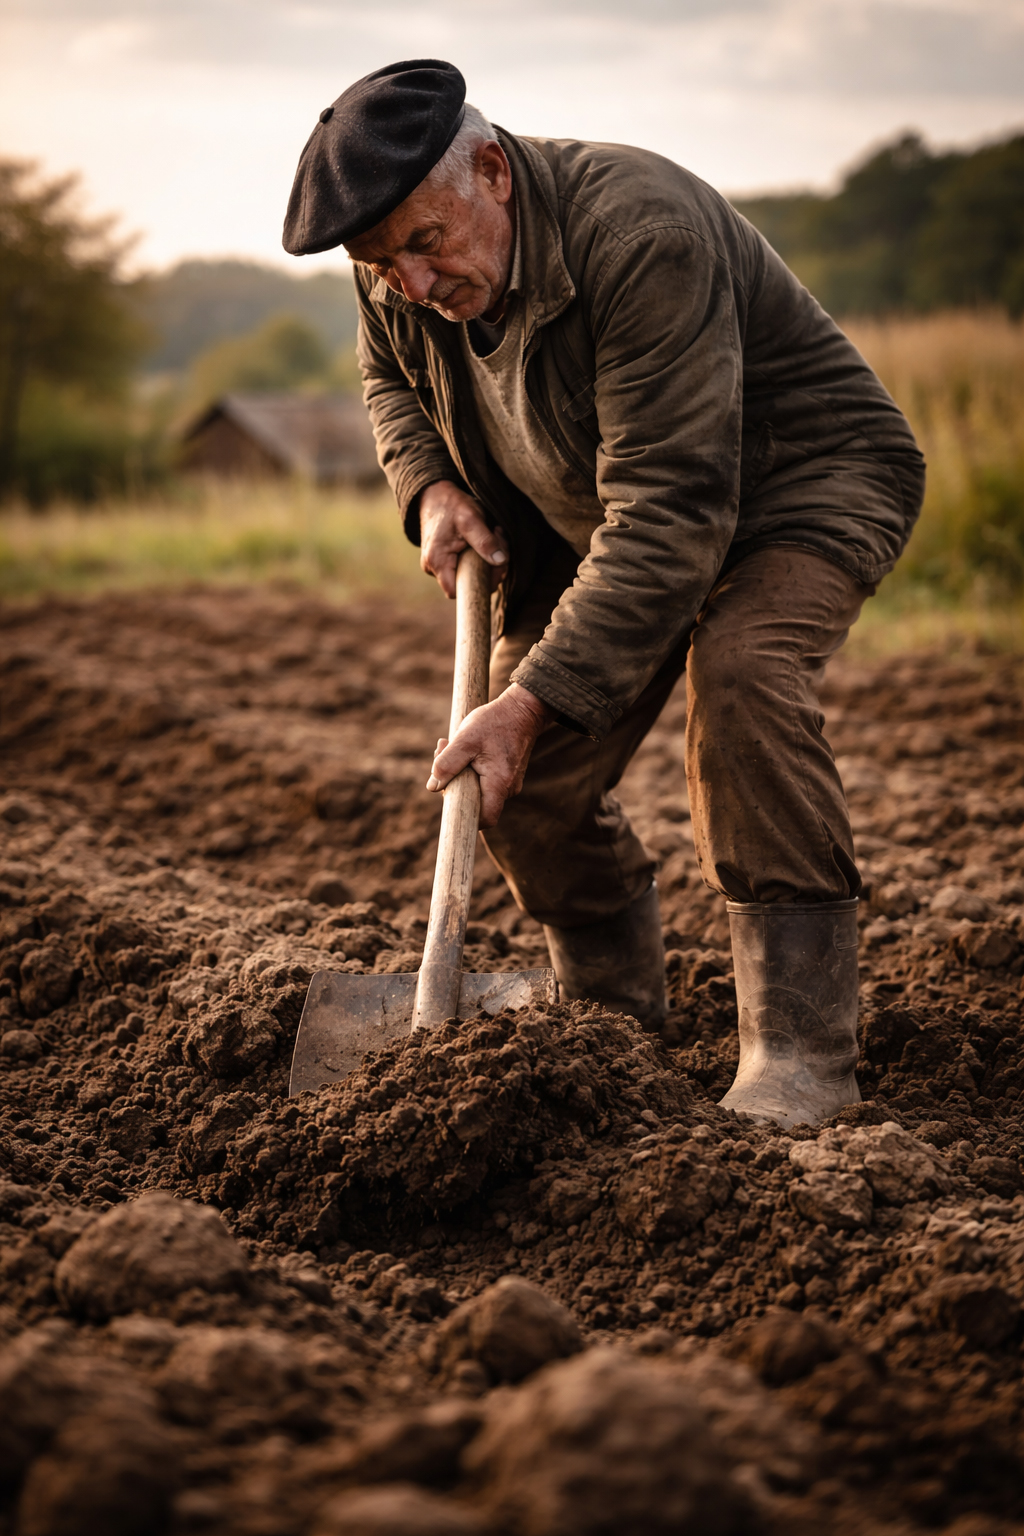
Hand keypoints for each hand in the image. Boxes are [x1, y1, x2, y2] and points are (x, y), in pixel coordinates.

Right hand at [419, 479, 507, 598]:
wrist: (435, 494)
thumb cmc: (451, 504)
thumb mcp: (470, 518)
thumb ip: (485, 540)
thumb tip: (500, 561)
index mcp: (437, 561)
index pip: (456, 592)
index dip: (478, 585)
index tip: (495, 567)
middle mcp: (433, 567)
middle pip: (466, 583)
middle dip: (489, 568)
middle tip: (500, 544)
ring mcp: (437, 565)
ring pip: (469, 574)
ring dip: (487, 560)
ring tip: (493, 536)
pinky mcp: (444, 560)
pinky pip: (466, 566)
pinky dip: (480, 556)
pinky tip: (486, 540)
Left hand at [426, 684, 553, 827]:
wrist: (522, 709)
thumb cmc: (495, 722)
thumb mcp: (465, 739)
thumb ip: (447, 763)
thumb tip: (433, 786)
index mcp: (499, 784)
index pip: (485, 819)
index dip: (465, 816)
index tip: (449, 794)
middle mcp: (508, 788)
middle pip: (476, 803)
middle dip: (453, 783)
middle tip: (441, 752)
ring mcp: (510, 782)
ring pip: (478, 790)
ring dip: (459, 772)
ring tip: (449, 744)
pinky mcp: (507, 775)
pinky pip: (485, 781)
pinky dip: (470, 768)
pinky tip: (463, 748)